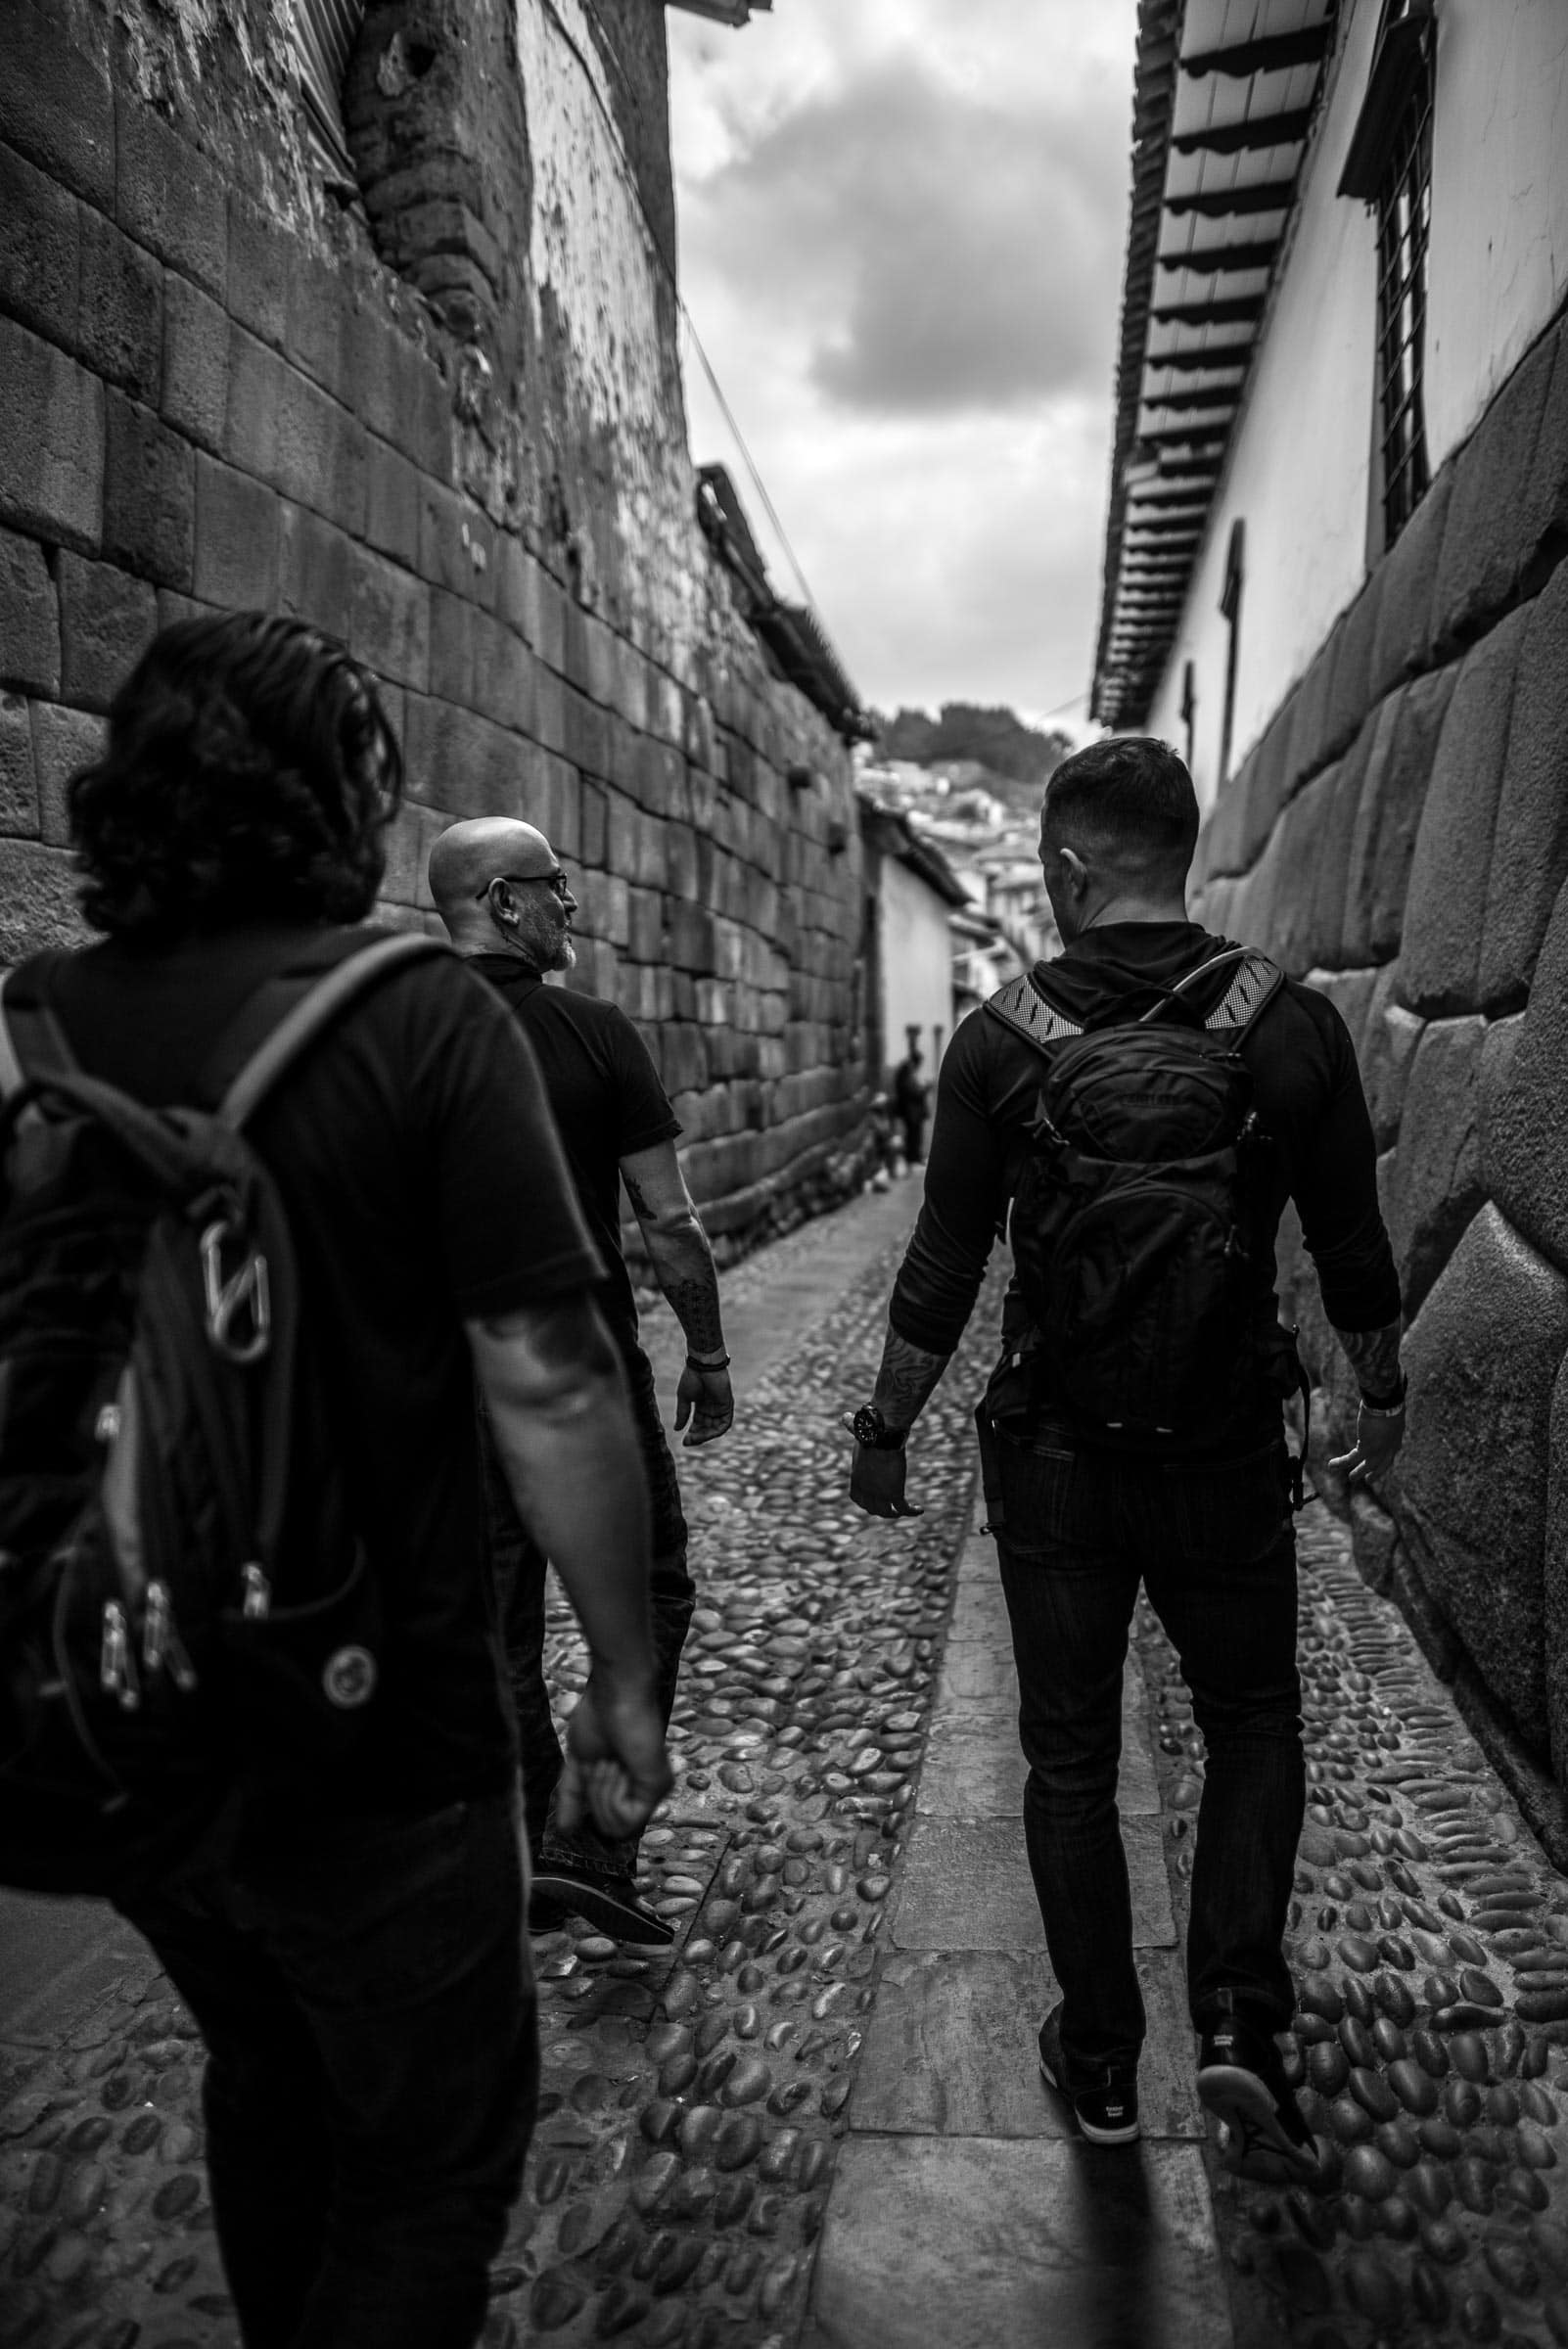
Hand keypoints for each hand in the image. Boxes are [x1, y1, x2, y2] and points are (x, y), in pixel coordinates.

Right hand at [556, 1667, 671, 1839]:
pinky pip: (627, 1819)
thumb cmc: (598, 1719)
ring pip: (617, 1828)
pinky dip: (613, 1798)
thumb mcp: (577, 1765)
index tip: (593, 1769)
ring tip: (611, 1762)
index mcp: (625, 1787)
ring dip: (602, 1795)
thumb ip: (572, 1797)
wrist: (613, 1697)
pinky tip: (620, 1769)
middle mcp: (642, 1791)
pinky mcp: (658, 1786)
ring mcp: (653, 1790)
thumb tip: (564, 1830)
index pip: (606, 1824)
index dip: (590, 1804)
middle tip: (602, 1763)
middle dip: (594, 1797)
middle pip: (609, 1830)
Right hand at [675, 1363, 733, 1447]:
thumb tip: (677, 1429)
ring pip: (715, 1428)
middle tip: (687, 1442)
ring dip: (705, 1436)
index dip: (692, 1433)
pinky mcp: (727, 1406)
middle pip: (707, 1428)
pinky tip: (706, 1435)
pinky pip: (724, 1424)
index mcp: (702, 1405)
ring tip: (694, 1439)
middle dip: (698, 1436)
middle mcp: (712, 1408)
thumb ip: (683, 1414)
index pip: (699, 1424)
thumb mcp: (685, 1398)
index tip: (683, 1441)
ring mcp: (720, 1407)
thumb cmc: (693, 1377)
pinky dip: (716, 1431)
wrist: (703, 1364)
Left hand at [843, 1418, 922, 1519]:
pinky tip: (919, 1509)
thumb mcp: (859, 1433)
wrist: (882, 1437)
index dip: (866, 1502)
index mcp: (856, 1478)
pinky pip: (903, 1509)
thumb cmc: (870, 1432)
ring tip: (906, 1510)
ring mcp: (879, 1494)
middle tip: (892, 1508)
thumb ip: (852, 1427)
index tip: (874, 1501)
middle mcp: (865, 1490)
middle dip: (882, 1510)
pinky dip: (912, 1511)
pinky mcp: (894, 1494)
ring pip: (887, 1512)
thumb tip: (845, 1416)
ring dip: (896, 1513)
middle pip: (873, 1508)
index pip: (858, 1498)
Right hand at [1330, 1402, 1405, 1489]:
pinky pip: (1351, 1459)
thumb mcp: (1391, 1414)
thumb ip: (1386, 1419)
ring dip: (1357, 1473)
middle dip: (1375, 1473)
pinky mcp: (1366, 1449)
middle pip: (1381, 1466)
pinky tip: (1331, 1465)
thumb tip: (1381, 1412)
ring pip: (1366, 1466)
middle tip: (1368, 1479)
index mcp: (1395, 1440)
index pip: (1389, 1454)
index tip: (1379, 1462)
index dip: (1384, 1458)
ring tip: (1351, 1478)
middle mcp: (1389, 1449)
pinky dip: (1341, 1462)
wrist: (1385, 1405)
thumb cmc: (1389, 1404)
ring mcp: (1378, 1451)